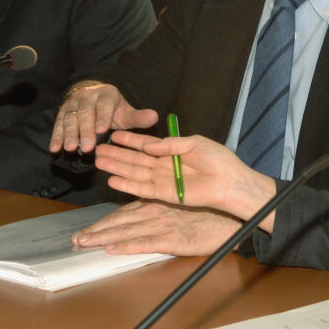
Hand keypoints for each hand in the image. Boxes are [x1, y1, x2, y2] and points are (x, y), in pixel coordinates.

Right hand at [48, 81, 158, 152]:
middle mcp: (87, 97)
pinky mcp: (62, 113)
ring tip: (69, 148)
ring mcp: (73, 105)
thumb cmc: (111, 109)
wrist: (91, 96)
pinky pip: (58, 125)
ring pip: (71, 119)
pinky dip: (56, 136)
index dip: (103, 117)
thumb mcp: (125, 112)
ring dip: (69, 134)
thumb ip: (137, 117)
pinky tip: (54, 148)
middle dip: (85, 130)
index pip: (105, 106)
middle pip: (86, 114)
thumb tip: (154, 116)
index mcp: (106, 96)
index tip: (103, 129)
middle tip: (87, 146)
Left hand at [72, 200, 240, 255]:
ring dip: (104, 238)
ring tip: (85, 243)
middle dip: (96, 231)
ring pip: (127, 231)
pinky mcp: (173, 239)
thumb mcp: (177, 208)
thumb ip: (158, 211)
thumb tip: (138, 221)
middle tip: (76, 240)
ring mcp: (163, 225)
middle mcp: (155, 212)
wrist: (229, 219)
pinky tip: (114, 249)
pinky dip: (128, 246)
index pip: (122, 214)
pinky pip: (146, 243)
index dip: (103, 223)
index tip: (86, 231)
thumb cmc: (205, 213)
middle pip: (119, 222)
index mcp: (155, 204)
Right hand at [95, 130, 277, 227]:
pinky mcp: (165, 194)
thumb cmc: (219, 160)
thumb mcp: (194, 143)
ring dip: (117, 168)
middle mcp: (165, 166)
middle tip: (98, 149)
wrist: (230, 182)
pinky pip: (143, 189)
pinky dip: (127, 185)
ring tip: (99, 161)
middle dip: (117, 154)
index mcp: (172, 152)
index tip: (114, 134)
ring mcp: (164, 181)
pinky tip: (113, 180)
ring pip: (135, 173)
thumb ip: (170, 143)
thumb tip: (148, 144)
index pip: (146, 145)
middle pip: (135, 160)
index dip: (130, 140)